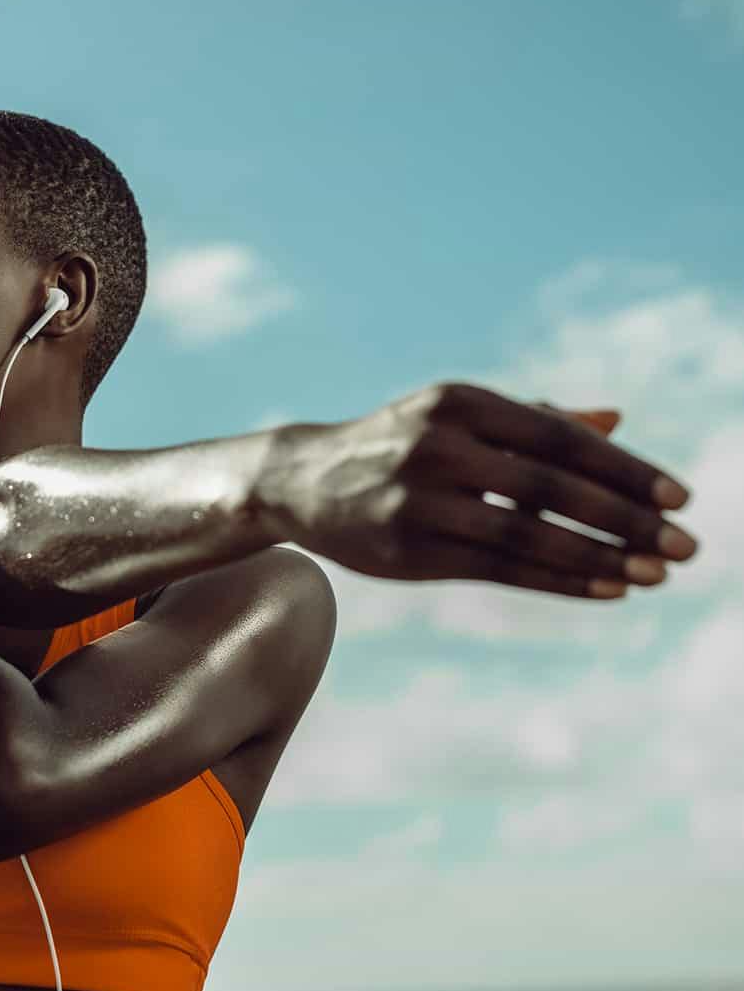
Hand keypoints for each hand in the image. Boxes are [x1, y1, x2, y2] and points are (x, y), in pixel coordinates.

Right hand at [280, 381, 697, 598]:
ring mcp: (418, 500)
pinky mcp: (407, 550)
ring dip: (600, 558)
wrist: (304, 479)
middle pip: (550, 486)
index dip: (624, 467)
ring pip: (526, 535)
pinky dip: (559, 580)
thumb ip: (534, 418)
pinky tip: (607, 588)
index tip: (681, 496)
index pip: (559, 436)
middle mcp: (437, 445)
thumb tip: (618, 418)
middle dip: (626, 519)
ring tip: (656, 575)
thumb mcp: (457, 416)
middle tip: (686, 546)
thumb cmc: (397, 442)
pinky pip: (498, 569)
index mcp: (459, 402)